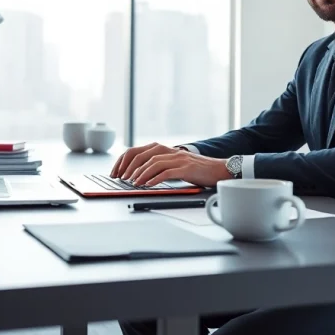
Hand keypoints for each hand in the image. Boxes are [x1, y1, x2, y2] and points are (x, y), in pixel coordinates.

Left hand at [110, 142, 231, 187]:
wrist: (218, 169)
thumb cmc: (196, 170)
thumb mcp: (174, 164)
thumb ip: (158, 166)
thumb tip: (137, 175)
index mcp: (164, 149)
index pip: (136, 150)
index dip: (123, 161)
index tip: (115, 173)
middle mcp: (169, 150)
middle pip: (142, 155)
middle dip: (128, 168)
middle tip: (121, 179)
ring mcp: (178, 158)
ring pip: (153, 163)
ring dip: (140, 174)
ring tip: (133, 183)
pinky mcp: (186, 168)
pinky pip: (167, 172)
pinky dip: (155, 179)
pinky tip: (148, 185)